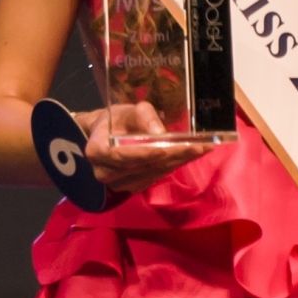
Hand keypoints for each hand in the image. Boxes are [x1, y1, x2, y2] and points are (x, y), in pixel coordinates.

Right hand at [77, 102, 216, 194]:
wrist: (106, 134)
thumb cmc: (116, 120)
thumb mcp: (127, 110)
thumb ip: (143, 116)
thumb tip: (160, 133)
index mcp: (96, 151)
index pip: (120, 155)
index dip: (143, 154)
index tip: (165, 148)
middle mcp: (104, 172)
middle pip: (142, 166)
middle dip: (172, 156)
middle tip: (199, 146)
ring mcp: (118, 183)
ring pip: (152, 174)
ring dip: (177, 162)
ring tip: (200, 149)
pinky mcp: (132, 187)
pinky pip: (155, 178)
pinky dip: (173, 166)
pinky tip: (190, 156)